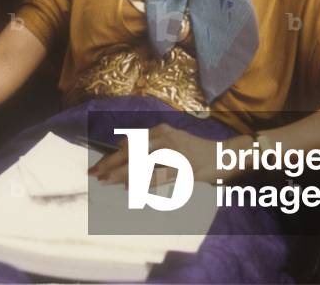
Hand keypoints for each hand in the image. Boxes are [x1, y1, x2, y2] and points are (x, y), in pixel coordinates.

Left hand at [87, 124, 246, 184]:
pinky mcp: (185, 167)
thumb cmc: (196, 150)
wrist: (225, 154)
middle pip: (132, 152)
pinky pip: (159, 175)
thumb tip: (122, 148)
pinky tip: (131, 188)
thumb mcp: (171, 141)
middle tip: (95, 174)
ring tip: (106, 181)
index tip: (98, 167)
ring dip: (122, 174)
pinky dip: (144, 182)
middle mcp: (166, 138)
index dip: (112, 156)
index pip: (130, 143)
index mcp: (161, 130)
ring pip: (142, 163)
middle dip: (111, 164)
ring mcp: (176, 152)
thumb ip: (150, 144)